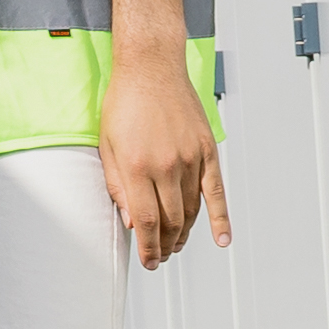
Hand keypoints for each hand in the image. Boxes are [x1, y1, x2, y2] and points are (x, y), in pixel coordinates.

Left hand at [101, 47, 226, 268]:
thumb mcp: (107, 145)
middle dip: (166, 245)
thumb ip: (117, 186)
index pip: (146, 221)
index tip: (148, 260)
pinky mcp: (207, 150)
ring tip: (177, 246)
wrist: (150, 68)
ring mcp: (190, 158)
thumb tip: (130, 222)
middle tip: (161, 256)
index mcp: (137, 166)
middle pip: (172, 221)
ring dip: (186, 234)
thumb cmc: (124, 104)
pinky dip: (220, 219)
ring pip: (192, 210)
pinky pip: (216, 192)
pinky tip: (221, 240)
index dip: (148, 247)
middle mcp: (166, 165)